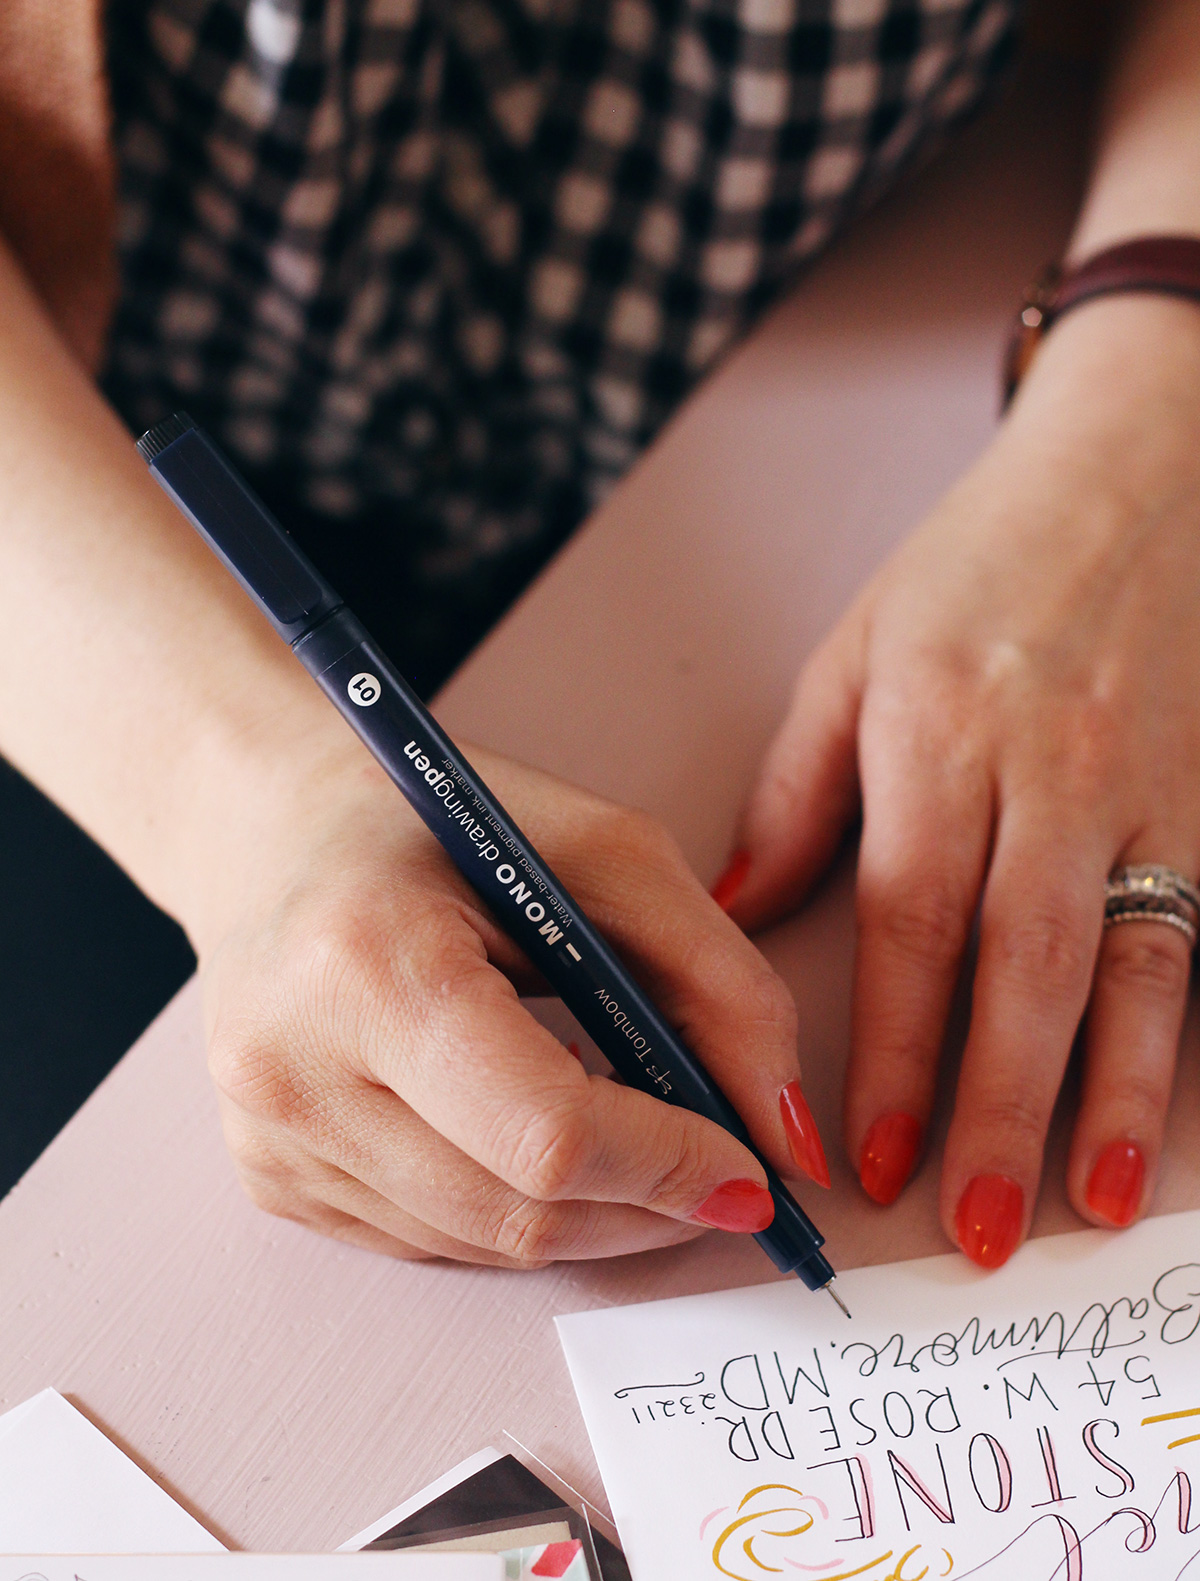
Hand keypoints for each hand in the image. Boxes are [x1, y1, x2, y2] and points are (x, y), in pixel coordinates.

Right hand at [191, 732, 826, 1266]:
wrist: (273, 829)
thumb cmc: (434, 819)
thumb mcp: (603, 853)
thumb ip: (719, 983)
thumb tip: (788, 1138)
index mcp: (367, 964)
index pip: (544, 1131)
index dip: (668, 1165)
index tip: (752, 1172)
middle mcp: (293, 1069)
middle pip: (520, 1211)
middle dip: (649, 1203)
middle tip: (720, 1167)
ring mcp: (271, 1139)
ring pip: (485, 1244)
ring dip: (593, 1214)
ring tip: (635, 1138)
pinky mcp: (273, 1178)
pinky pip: (434, 1242)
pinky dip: (517, 1208)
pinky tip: (538, 1139)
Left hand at [725, 294, 1199, 1265]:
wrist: (1144, 468)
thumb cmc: (979, 565)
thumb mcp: (855, 655)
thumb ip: (794, 795)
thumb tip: (729, 914)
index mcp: (932, 734)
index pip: (905, 923)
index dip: (888, 1050)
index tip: (865, 1153)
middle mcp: (1043, 771)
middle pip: (1015, 967)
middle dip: (991, 1108)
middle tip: (969, 1228)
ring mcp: (1142, 789)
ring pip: (1122, 966)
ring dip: (1101, 1098)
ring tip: (1074, 1205)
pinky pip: (1191, 935)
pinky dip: (1175, 1035)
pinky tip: (1158, 1113)